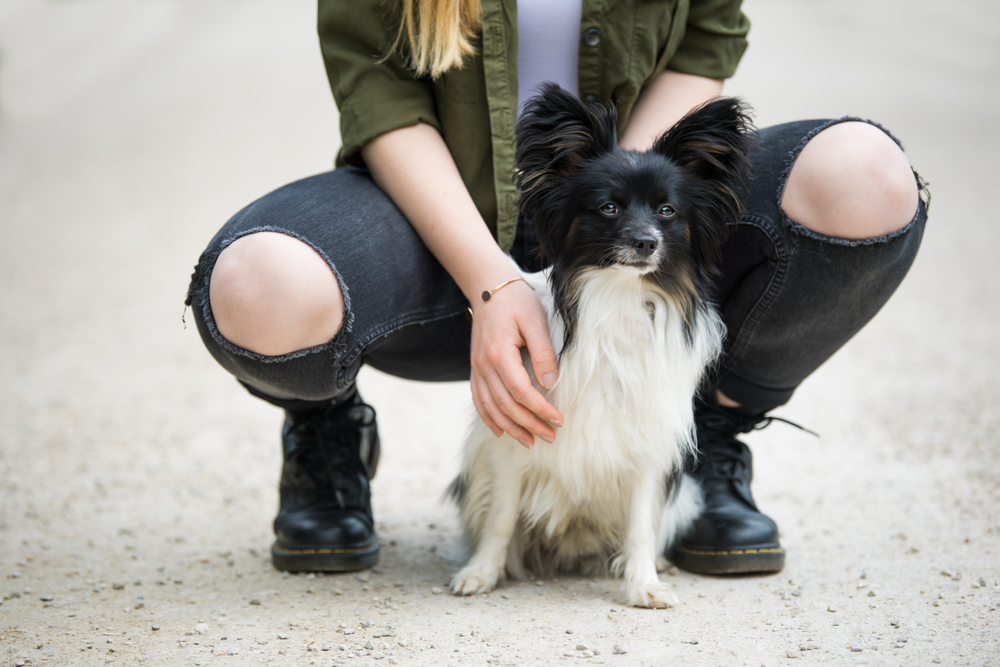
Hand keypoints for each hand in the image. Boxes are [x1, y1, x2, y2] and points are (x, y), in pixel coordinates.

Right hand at [469, 281, 562, 447]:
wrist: (488, 288)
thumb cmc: (516, 302)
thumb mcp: (535, 321)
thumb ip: (543, 353)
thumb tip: (551, 383)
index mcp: (499, 353)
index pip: (520, 392)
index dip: (540, 409)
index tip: (559, 420)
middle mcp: (484, 365)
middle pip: (505, 405)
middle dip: (529, 424)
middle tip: (550, 436)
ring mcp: (477, 368)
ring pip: (490, 408)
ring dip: (510, 428)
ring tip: (530, 441)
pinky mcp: (475, 369)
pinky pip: (479, 400)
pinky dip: (489, 418)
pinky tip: (501, 430)